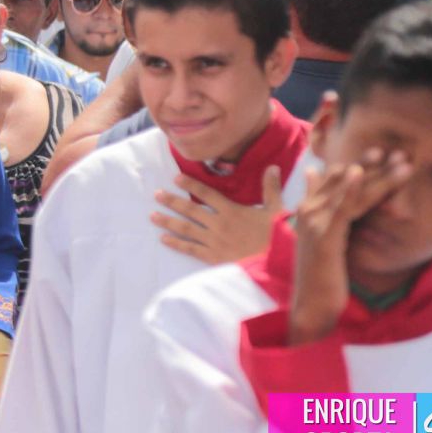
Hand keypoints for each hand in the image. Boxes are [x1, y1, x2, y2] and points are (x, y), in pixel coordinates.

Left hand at [152, 165, 284, 263]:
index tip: (175, 178)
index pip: (207, 194)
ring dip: (168, 221)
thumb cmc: (278, 237)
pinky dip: (176, 244)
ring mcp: (214, 242)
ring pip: (186, 229)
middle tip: (156, 194)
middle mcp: (219, 224)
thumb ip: (271, 188)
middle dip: (172, 201)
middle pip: (190, 210)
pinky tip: (163, 239)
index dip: (190, 185)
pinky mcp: (214, 258)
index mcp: (232, 211)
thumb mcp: (277, 211)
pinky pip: (191, 249)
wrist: (279, 266)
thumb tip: (272, 166)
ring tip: (152, 215)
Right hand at [288, 147, 410, 345]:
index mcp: (309, 210)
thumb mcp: (325, 243)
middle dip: (371, 164)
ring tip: (397, 160)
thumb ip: (325, 214)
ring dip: (375, 173)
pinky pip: (341, 208)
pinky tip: (361, 174)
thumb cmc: (322, 277)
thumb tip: (315, 180)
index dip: (360, 165)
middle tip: (395, 150)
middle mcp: (309, 210)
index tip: (382, 154)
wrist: (311, 306)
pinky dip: (350, 189)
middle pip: (344, 180)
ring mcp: (315, 221)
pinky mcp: (324, 235)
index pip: (336, 180)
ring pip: (349, 191)